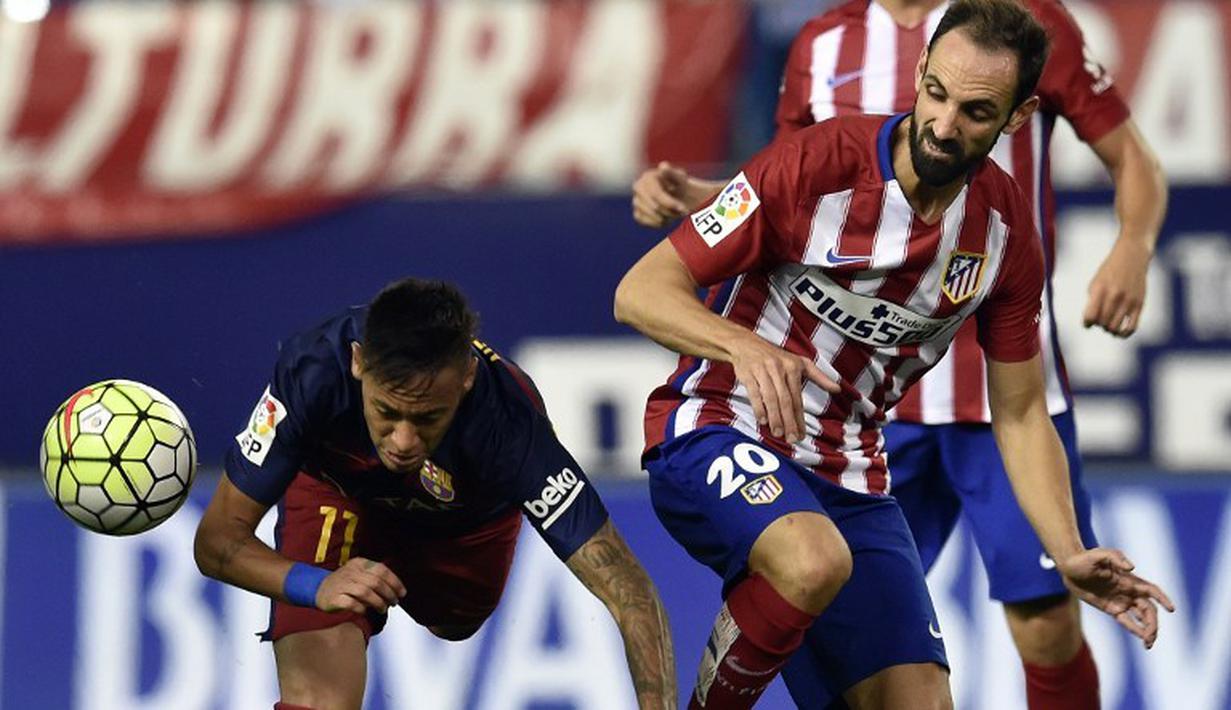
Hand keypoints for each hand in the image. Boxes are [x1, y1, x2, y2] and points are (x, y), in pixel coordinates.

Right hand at [316, 557, 406, 613]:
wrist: (318, 589)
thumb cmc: (344, 583)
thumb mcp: (359, 573)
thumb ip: (375, 577)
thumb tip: (396, 589)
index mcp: (359, 563)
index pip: (381, 570)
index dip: (395, 582)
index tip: (402, 593)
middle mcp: (350, 572)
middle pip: (375, 582)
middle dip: (389, 594)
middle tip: (394, 602)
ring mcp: (341, 584)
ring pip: (365, 592)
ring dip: (378, 602)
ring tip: (383, 609)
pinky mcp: (334, 598)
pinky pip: (352, 603)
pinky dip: (361, 608)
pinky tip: (365, 611)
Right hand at [631, 162, 697, 227]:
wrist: (678, 195)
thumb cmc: (680, 185)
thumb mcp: (680, 178)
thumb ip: (672, 173)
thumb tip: (663, 167)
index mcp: (647, 177)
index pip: (656, 194)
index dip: (671, 203)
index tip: (685, 210)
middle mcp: (638, 187)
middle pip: (655, 207)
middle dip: (671, 211)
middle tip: (683, 212)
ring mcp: (636, 201)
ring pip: (654, 216)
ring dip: (668, 217)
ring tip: (676, 212)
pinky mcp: (637, 214)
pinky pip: (650, 223)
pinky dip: (662, 222)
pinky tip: (668, 216)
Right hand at [728, 336, 841, 441]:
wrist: (746, 344)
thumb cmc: (776, 357)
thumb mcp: (800, 362)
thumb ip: (819, 377)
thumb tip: (838, 389)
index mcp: (794, 367)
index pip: (798, 398)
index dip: (799, 418)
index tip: (801, 435)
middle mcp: (779, 368)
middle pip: (785, 400)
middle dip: (789, 421)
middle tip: (791, 438)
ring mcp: (763, 370)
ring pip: (770, 398)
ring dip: (775, 417)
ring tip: (778, 433)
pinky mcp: (748, 373)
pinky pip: (754, 393)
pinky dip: (758, 407)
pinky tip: (762, 420)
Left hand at [1057, 548, 1174, 648]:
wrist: (1069, 567)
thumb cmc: (1085, 558)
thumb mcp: (1099, 555)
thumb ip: (1116, 557)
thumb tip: (1131, 568)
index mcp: (1129, 580)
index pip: (1151, 591)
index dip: (1162, 599)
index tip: (1171, 609)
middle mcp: (1128, 591)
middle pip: (1148, 609)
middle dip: (1153, 623)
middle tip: (1150, 636)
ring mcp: (1121, 601)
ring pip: (1141, 617)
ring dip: (1148, 629)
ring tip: (1148, 643)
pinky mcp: (1111, 608)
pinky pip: (1127, 621)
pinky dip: (1135, 629)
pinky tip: (1141, 639)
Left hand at [1082, 239, 1150, 336]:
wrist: (1132, 257)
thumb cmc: (1109, 272)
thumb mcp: (1095, 283)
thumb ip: (1092, 302)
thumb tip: (1092, 323)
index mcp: (1100, 290)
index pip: (1090, 317)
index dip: (1087, 323)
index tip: (1088, 322)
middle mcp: (1115, 296)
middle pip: (1102, 324)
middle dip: (1099, 325)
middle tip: (1100, 319)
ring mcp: (1128, 300)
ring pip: (1115, 328)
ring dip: (1109, 329)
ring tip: (1109, 323)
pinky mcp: (1140, 304)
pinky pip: (1132, 327)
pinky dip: (1124, 334)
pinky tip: (1119, 333)